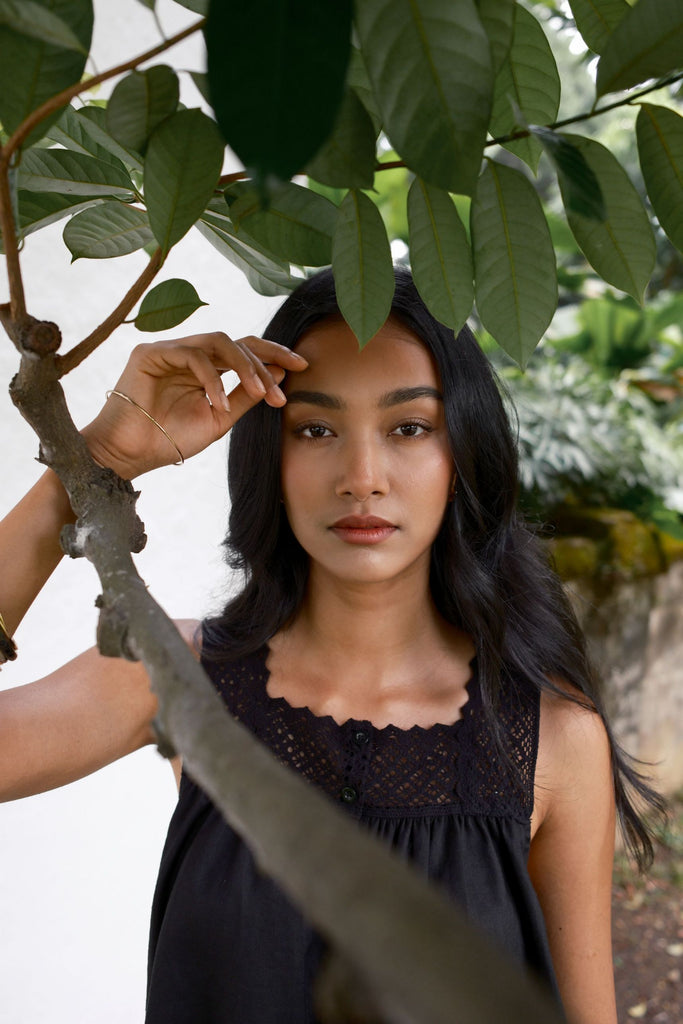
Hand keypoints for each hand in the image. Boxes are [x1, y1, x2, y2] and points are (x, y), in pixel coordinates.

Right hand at [81, 332, 307, 477]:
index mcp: (206, 368)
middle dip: (265, 360)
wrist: (132, 455)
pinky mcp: (150, 353)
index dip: (274, 355)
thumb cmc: (171, 439)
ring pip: (217, 341)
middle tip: (282, 386)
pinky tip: (219, 402)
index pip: (244, 350)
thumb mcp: (221, 419)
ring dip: (244, 367)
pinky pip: (192, 355)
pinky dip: (211, 379)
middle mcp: (189, 354)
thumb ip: (247, 395)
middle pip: (236, 341)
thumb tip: (279, 372)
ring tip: (259, 394)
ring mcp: (170, 350)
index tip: (303, 366)